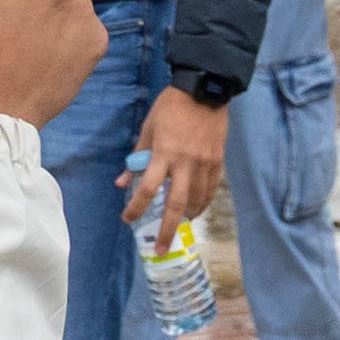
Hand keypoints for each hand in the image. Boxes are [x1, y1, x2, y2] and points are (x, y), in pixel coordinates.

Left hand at [120, 87, 226, 244]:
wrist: (205, 90)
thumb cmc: (170, 108)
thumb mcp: (147, 129)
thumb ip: (136, 158)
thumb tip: (121, 182)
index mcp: (163, 153)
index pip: (147, 189)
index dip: (135, 208)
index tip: (127, 219)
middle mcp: (184, 163)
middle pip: (175, 205)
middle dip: (166, 231)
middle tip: (160, 249)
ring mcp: (204, 164)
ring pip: (196, 201)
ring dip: (186, 218)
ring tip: (177, 227)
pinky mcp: (217, 162)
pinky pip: (210, 190)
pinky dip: (202, 203)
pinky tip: (195, 210)